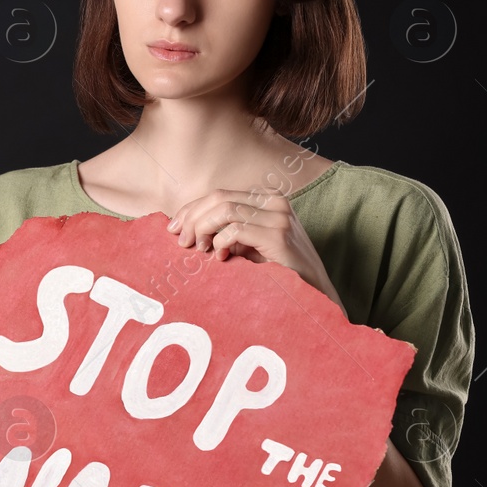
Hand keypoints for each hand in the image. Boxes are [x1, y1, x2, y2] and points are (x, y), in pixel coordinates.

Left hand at [166, 189, 344, 313]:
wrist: (312, 291)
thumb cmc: (275, 269)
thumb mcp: (246, 243)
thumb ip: (224, 230)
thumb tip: (184, 227)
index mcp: (266, 198)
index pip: (218, 195)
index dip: (191, 210)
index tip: (174, 229)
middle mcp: (274, 201)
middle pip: (217, 198)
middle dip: (192, 219)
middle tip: (182, 242)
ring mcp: (279, 216)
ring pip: (223, 211)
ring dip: (203, 230)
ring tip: (201, 250)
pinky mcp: (278, 235)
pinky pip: (235, 230)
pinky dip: (220, 243)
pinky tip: (220, 257)